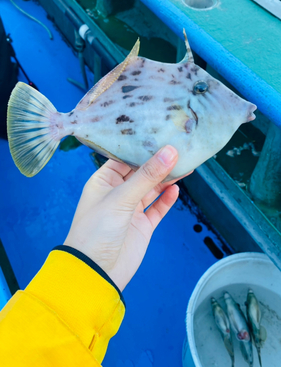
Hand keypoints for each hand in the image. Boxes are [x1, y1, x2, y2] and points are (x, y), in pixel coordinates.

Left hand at [64, 146, 180, 290]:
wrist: (96, 273)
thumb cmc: (96, 231)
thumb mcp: (121, 199)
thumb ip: (147, 176)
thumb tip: (170, 151)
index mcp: (103, 181)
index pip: (125, 157)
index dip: (142, 146)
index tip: (161, 133)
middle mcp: (117, 193)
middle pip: (141, 172)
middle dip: (158, 161)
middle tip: (180, 146)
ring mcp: (130, 210)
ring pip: (152, 189)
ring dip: (166, 178)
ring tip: (184, 164)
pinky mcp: (142, 226)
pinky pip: (157, 208)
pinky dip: (166, 199)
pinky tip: (176, 189)